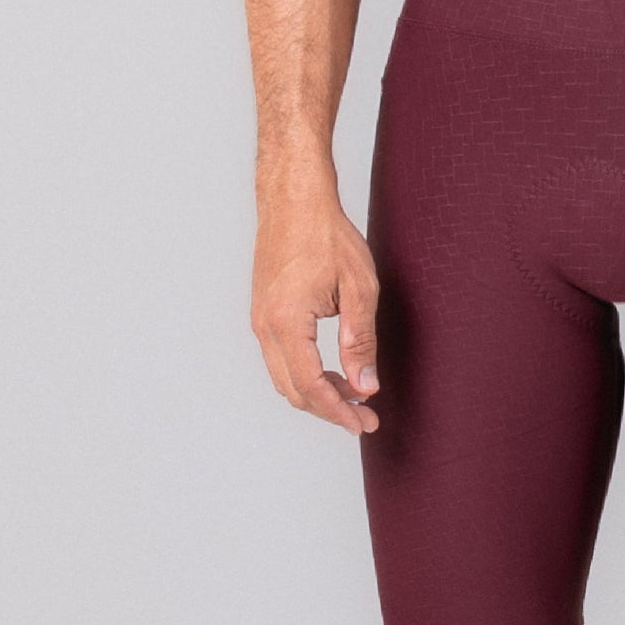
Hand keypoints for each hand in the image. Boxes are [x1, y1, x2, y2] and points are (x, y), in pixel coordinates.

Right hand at [250, 192, 380, 435]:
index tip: (364, 423)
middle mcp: (265, 327)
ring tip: (355, 395)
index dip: (339, 411)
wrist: (294, 200)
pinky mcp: (263, 313)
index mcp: (286, 322)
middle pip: (294, 391)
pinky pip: (281, 359)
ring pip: (285, 378)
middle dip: (330, 410)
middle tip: (365, 417)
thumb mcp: (358, 287)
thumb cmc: (326, 235)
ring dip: (318, 393)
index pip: (311, 386)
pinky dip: (307, 373)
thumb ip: (360, 340)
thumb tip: (365, 386)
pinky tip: (334, 370)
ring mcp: (260, 321)